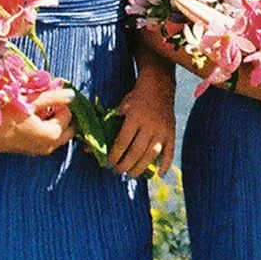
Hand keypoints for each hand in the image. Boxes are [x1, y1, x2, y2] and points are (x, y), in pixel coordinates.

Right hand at [0, 85, 73, 155]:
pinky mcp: (20, 149)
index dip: (63, 101)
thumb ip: (54, 97)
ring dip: (47, 117)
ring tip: (35, 101)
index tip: (55, 88)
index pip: (68, 116)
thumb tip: (72, 95)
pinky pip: (36, 136)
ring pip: (49, 132)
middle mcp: (44, 147)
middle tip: (50, 95)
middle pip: (62, 129)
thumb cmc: (4, 110)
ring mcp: (32, 150)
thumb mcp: (31, 100)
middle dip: (59, 112)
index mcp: (51, 136)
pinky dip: (36, 124)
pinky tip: (25, 112)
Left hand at [110, 63, 176, 177]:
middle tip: (118, 170)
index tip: (109, 163)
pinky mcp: (172, 132)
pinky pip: (170, 151)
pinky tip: (159, 174)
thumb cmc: (136, 97)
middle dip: (126, 165)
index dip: (115, 155)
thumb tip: (88, 147)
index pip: (123, 142)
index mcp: (134, 117)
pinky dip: (166, 164)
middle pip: (137, 152)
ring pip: (152, 155)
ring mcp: (162, 129)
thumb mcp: (120, 107)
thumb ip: (107, 126)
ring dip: (141, 168)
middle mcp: (150, 124)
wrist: (159, 85)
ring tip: (132, 174)